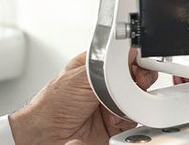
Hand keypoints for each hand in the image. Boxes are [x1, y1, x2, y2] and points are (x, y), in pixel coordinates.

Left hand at [9, 50, 157, 144]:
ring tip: (119, 105)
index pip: (122, 57)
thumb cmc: (51, 106)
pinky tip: (118, 118)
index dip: (134, 59)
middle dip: (138, 80)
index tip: (142, 62)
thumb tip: (127, 53)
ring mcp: (111, 105)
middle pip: (134, 78)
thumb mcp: (79, 77)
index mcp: (94, 67)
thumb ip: (105, 65)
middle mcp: (104, 85)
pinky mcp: (116, 125)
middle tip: (137, 82)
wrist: (46, 136)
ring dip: (133, 101)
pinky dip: (131, 118)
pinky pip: (135, 119)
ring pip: (137, 99)